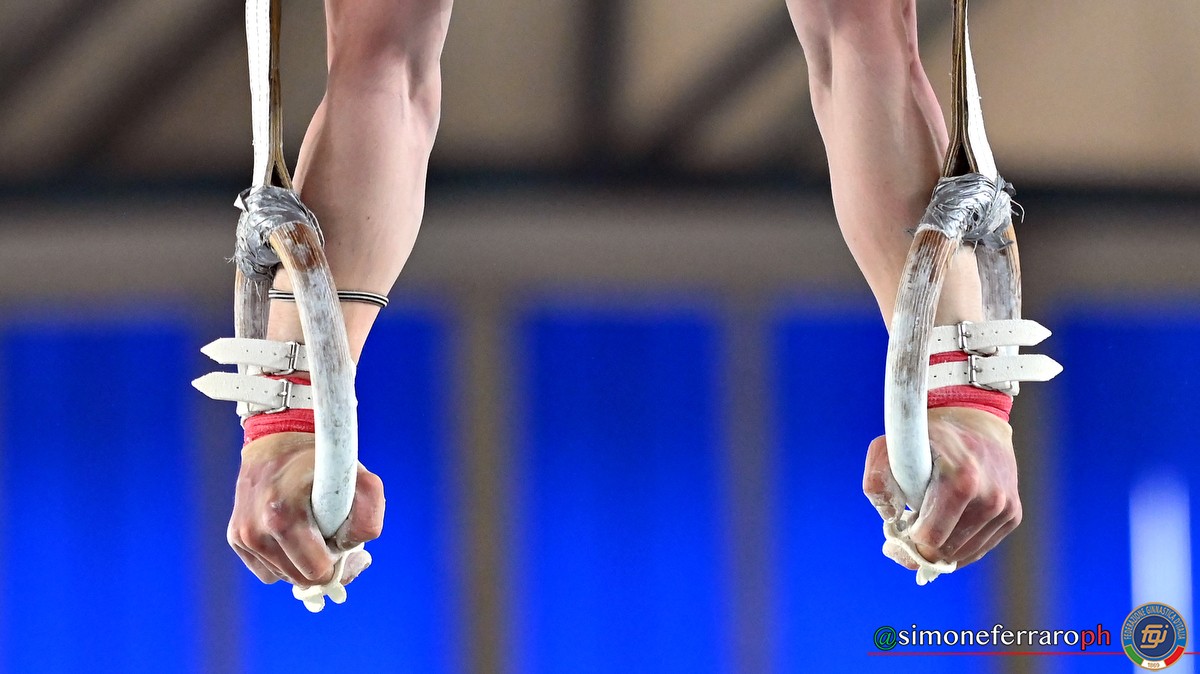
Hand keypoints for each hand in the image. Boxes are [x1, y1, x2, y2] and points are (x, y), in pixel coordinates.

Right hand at [227, 432, 384, 585]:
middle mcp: (255, 531)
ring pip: (284, 577)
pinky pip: (267, 571)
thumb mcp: (358, 478)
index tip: (342, 538)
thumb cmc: (322, 460)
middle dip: (321, 562)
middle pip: (301, 579)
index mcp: (282, 517)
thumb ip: (368, 517)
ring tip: (309, 527)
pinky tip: (292, 532)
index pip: (317, 571)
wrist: (279, 438)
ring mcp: (242, 536)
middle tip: (329, 534)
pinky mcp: (235, 537)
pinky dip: (284, 559)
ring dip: (302, 560)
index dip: (338, 559)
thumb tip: (356, 555)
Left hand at [863, 406, 1020, 568]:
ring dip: (942, 545)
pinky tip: (948, 523)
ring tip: (930, 518)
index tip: (901, 526)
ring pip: (963, 554)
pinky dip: (959, 544)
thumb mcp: (893, 445)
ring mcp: (1005, 509)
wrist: (975, 420)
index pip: (931, 539)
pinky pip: (979, 548)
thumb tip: (890, 519)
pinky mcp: (1013, 515)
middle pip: (946, 551)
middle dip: (923, 544)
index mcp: (962, 481)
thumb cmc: (928, 435)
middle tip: (912, 522)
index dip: (909, 539)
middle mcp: (990, 499)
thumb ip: (878, 480)